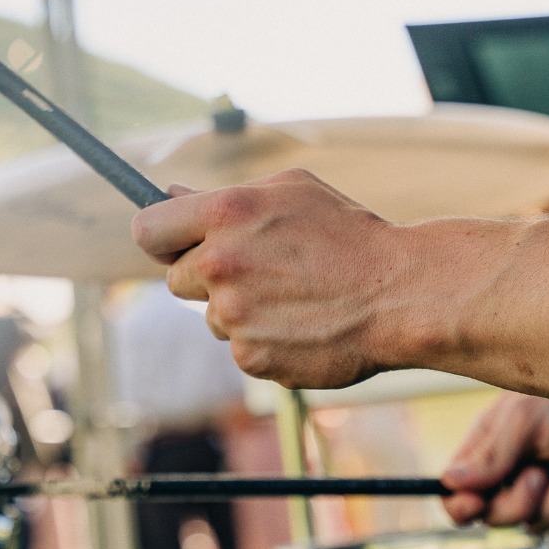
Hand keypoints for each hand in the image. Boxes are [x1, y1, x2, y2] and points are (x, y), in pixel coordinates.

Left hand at [131, 170, 396, 388]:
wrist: (400, 292)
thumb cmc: (347, 232)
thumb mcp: (288, 191)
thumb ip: (221, 196)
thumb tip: (169, 195)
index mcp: (225, 213)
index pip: (147, 230)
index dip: (160, 237)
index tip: (174, 244)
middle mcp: (221, 263)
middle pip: (176, 280)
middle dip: (207, 276)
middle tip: (257, 269)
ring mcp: (235, 314)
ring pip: (212, 316)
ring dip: (239, 309)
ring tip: (293, 295)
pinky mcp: (252, 356)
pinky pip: (240, 347)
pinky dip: (264, 339)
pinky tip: (301, 322)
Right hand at [441, 393, 548, 533]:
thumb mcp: (524, 422)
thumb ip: (490, 456)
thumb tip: (450, 482)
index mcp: (487, 449)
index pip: (455, 493)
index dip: (460, 506)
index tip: (478, 504)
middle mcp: (510, 473)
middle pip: (496, 517)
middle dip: (522, 501)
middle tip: (539, 474)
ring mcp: (544, 489)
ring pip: (538, 524)